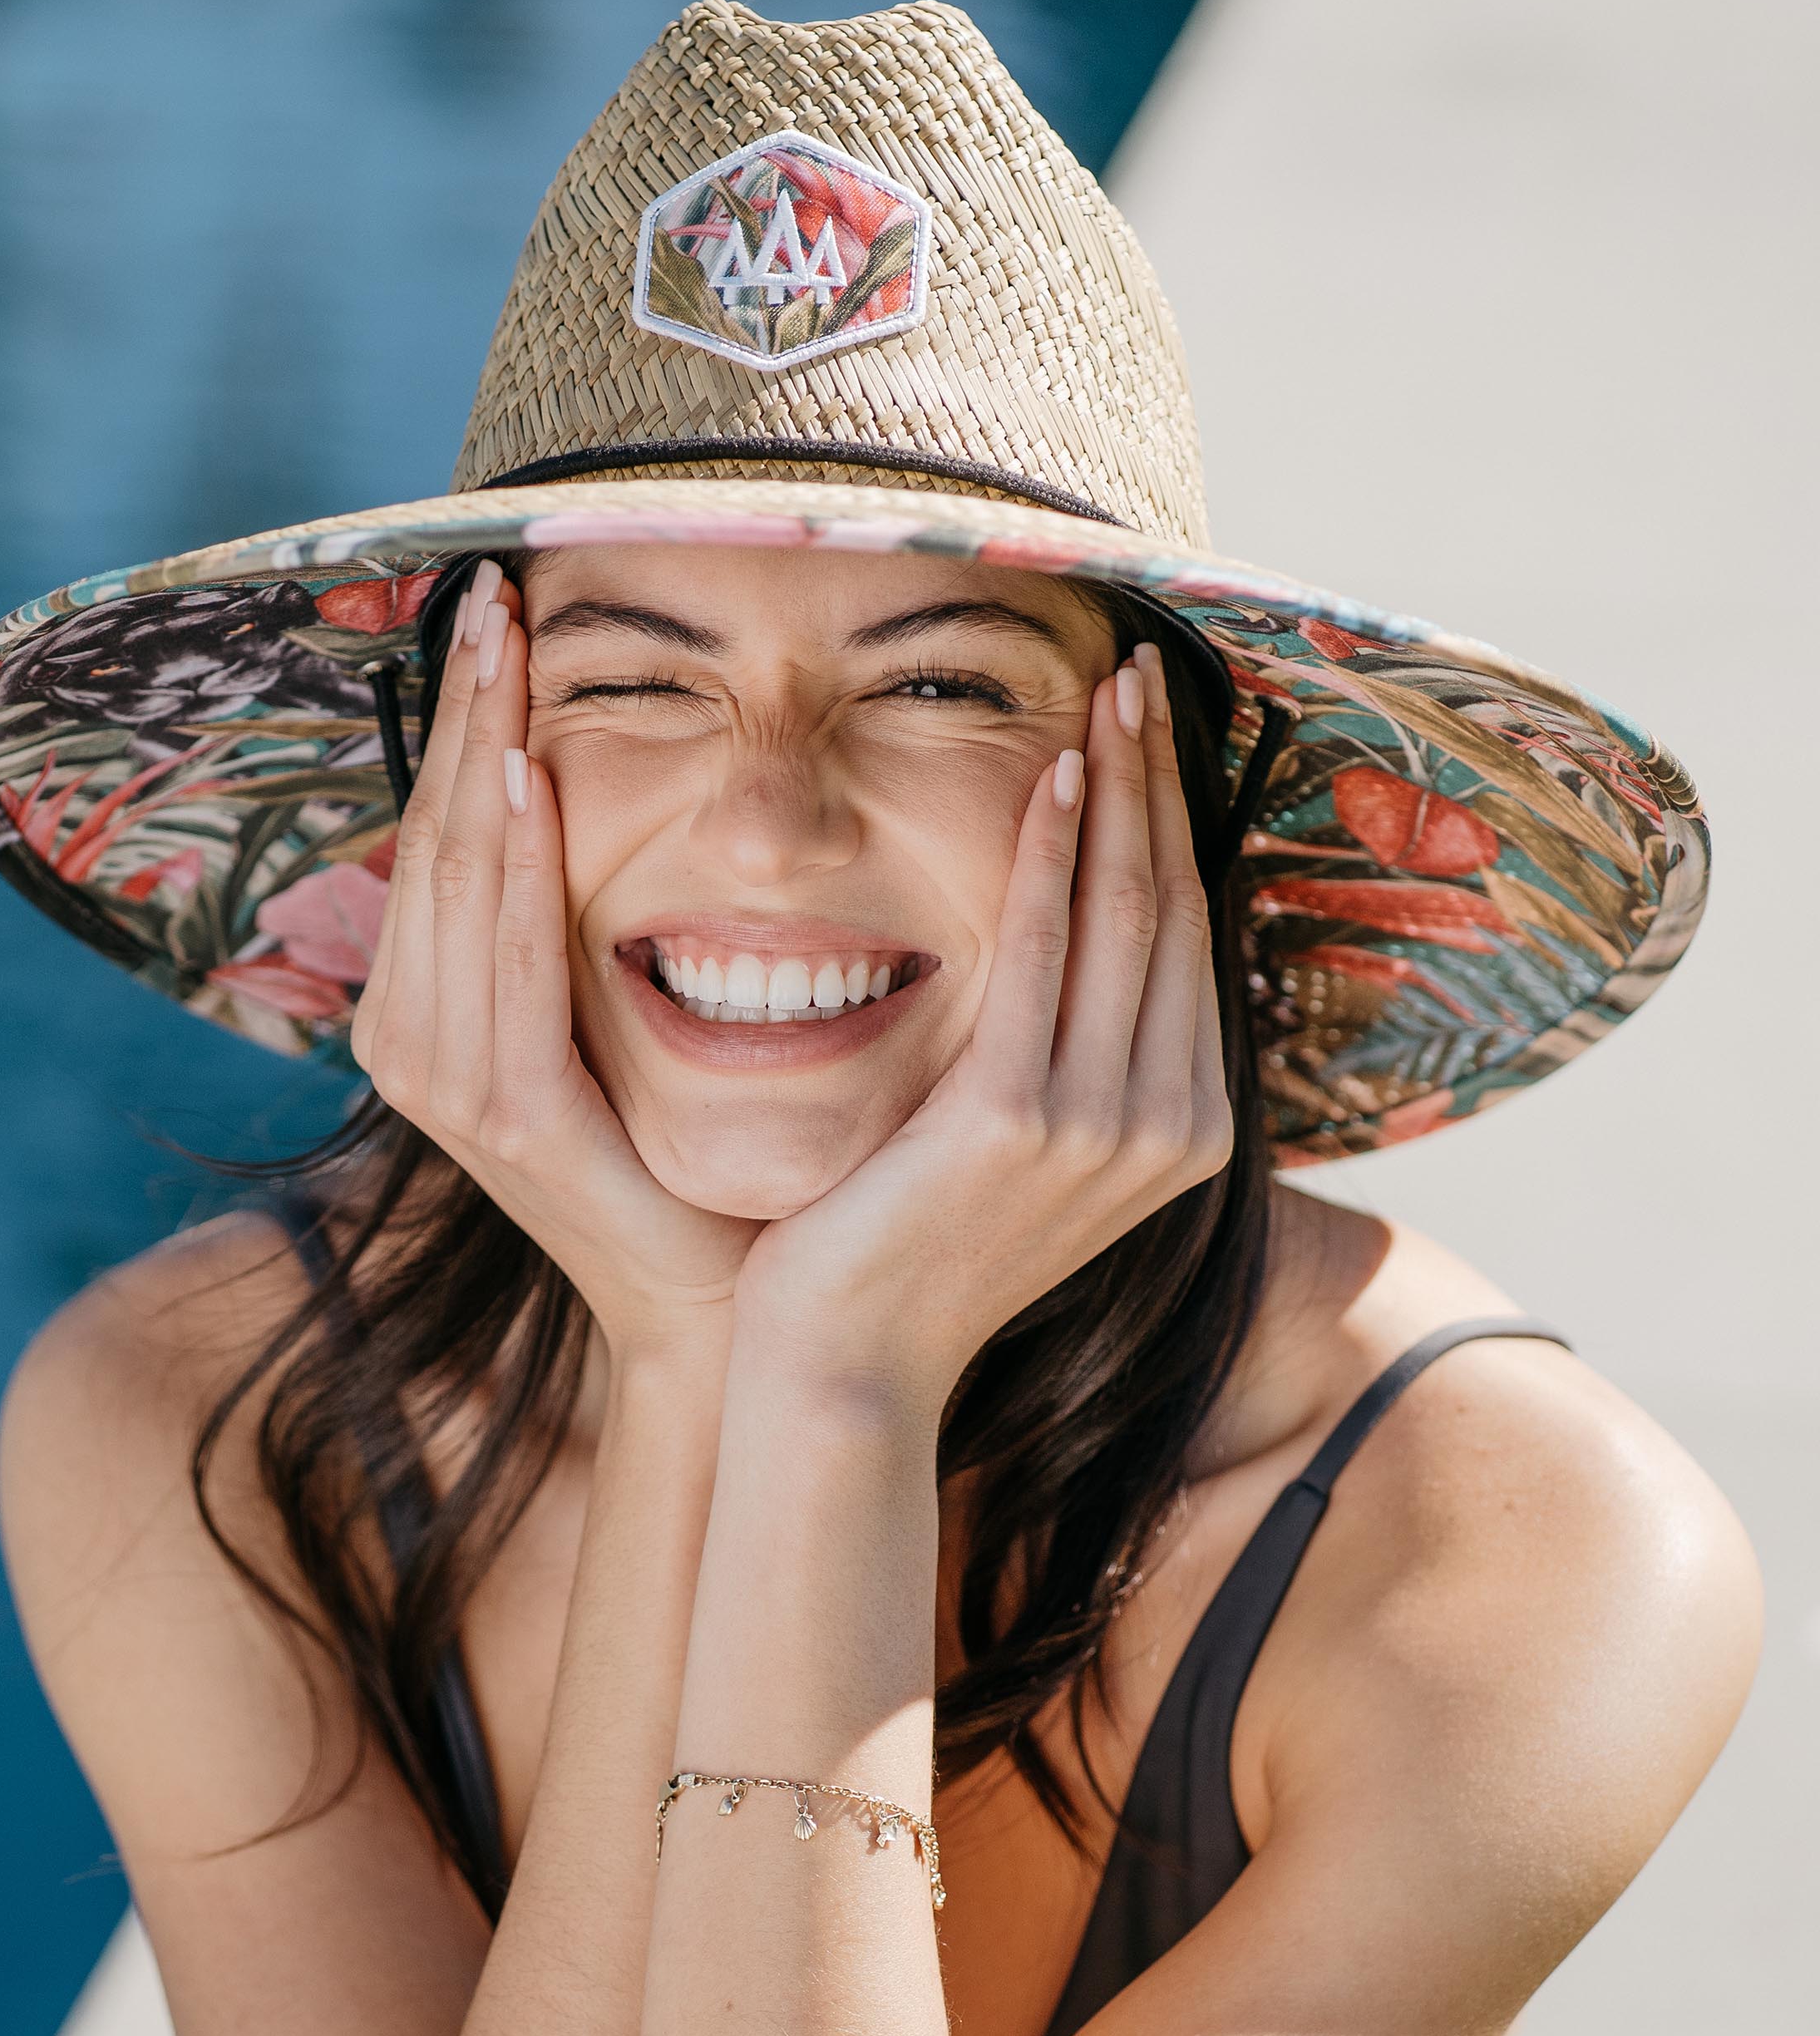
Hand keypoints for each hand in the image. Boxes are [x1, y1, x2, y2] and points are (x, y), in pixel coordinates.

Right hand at [352, 563, 759, 1370]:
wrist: (714, 1294)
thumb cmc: (675, 1145)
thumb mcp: (606, 1010)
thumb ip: (567, 916)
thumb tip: (571, 774)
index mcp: (424, 1005)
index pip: (440, 826)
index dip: (460, 714)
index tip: (493, 603)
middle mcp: (412, 1037)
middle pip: (437, 831)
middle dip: (464, 705)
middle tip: (491, 585)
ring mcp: (449, 1079)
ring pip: (461, 875)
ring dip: (483, 750)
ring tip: (503, 642)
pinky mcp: (512, 1113)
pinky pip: (511, 961)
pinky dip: (520, 864)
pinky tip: (536, 776)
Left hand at [731, 644, 1233, 1413]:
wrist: (850, 1363)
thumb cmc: (916, 1247)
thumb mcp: (1030, 1152)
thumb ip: (1080, 1061)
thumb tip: (1089, 950)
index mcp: (1184, 1133)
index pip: (1184, 939)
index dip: (1175, 824)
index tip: (1155, 729)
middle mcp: (1168, 1126)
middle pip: (1169, 908)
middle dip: (1160, 780)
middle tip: (1141, 672)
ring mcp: (1103, 1125)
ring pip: (1123, 912)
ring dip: (1119, 787)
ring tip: (1109, 689)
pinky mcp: (1020, 1117)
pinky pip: (1042, 950)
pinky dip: (1051, 853)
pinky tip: (1050, 773)